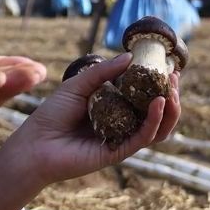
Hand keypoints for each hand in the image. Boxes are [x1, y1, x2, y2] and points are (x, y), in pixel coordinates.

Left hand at [0, 52, 180, 204]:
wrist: (34, 144)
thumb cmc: (51, 114)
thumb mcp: (78, 86)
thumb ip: (103, 73)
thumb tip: (130, 57)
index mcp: (113, 107)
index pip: (143, 95)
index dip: (158, 82)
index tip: (168, 66)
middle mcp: (121, 123)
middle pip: (156, 112)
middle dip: (170, 95)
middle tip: (174, 78)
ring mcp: (121, 138)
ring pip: (156, 128)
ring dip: (169, 110)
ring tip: (172, 93)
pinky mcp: (118, 152)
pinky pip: (142, 137)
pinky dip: (154, 121)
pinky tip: (157, 104)